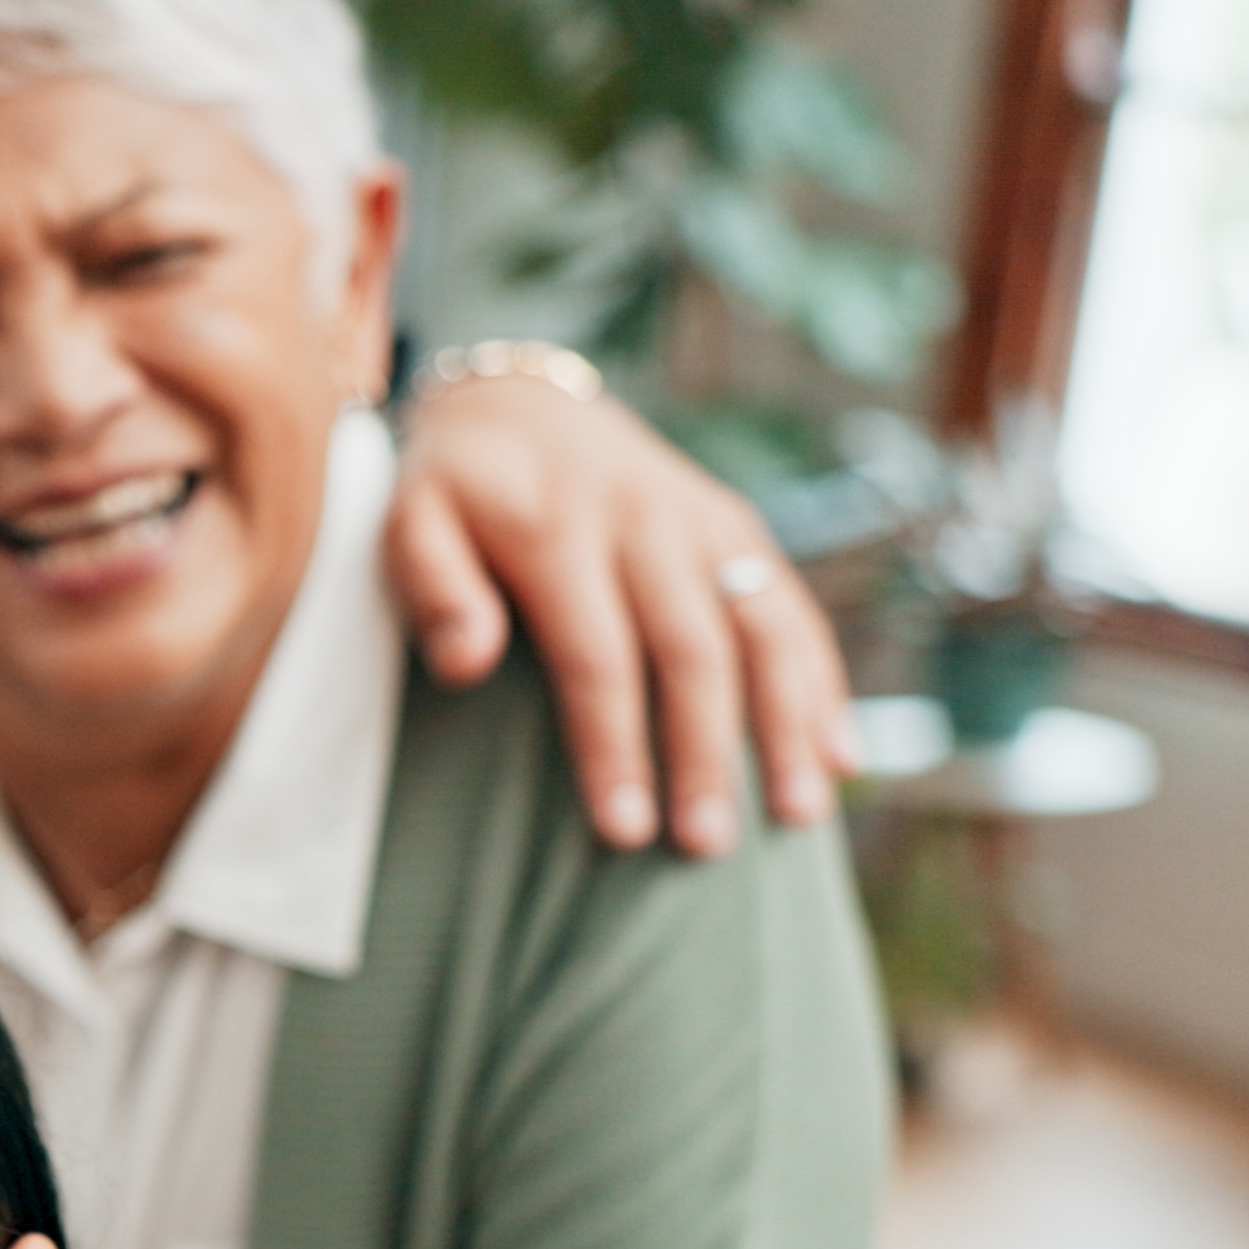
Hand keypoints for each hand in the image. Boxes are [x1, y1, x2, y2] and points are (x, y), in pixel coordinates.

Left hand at [387, 374, 856, 858]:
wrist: (517, 402)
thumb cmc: (455, 491)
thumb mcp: (410, 522)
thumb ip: (434, 589)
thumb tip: (465, 667)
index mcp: (559, 530)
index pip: (595, 656)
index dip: (614, 745)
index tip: (623, 831)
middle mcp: (644, 522)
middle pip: (691, 651)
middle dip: (705, 754)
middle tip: (707, 846)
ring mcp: (701, 522)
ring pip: (763, 628)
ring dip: (786, 724)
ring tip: (798, 813)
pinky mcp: (735, 526)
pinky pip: (790, 607)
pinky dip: (820, 681)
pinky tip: (838, 755)